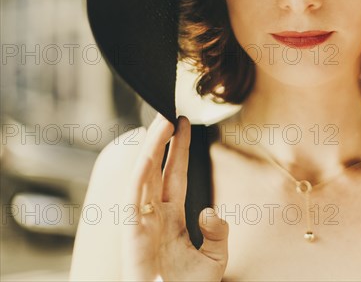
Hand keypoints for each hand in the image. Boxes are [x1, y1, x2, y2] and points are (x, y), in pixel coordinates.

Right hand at [121, 114, 228, 280]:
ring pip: (144, 176)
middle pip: (157, 169)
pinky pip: (133, 199)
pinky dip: (140, 174)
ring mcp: (141, 223)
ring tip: (163, 121)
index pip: (175, 175)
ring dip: (152, 148)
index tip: (186, 125)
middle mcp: (154, 216)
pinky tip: (149, 153)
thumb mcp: (215, 258)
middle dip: (163, 140)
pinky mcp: (131, 234)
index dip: (180, 150)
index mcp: (172, 219)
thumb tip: (209, 209)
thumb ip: (218, 232)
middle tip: (170, 112)